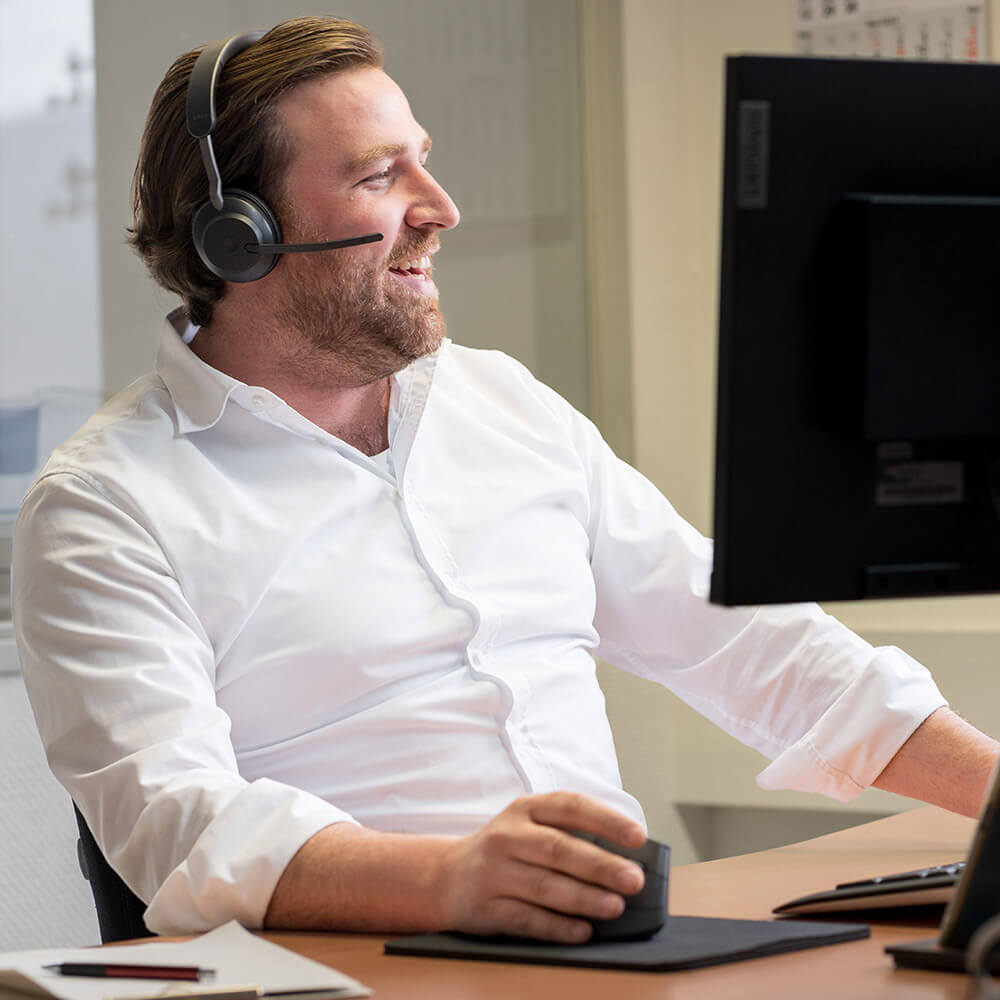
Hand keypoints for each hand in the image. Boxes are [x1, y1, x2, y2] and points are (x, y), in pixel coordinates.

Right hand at [437, 791, 646, 942]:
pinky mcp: (485, 907)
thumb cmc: (507, 850)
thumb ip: (569, 833)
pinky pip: (527, 919)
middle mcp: (507, 835)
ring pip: (545, 886)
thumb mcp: (529, 826)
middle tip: (634, 880)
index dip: (606, 820)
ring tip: (616, 907)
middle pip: (559, 849)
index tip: (638, 837)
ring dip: (584, 898)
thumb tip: (625, 856)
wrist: (447, 875)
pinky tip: (583, 931)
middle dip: (601, 866)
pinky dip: (557, 926)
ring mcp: (494, 872)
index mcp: (526, 808)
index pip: (571, 806)